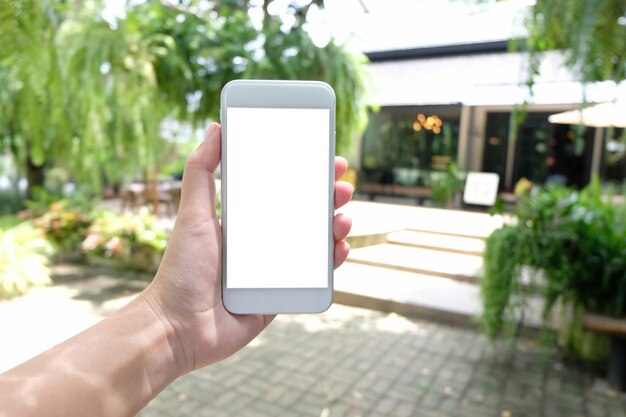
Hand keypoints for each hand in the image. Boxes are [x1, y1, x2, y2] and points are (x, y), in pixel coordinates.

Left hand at [143, 123, 352, 375]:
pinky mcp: (282, 294)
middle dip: (328, 198)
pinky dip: (331, 262)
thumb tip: (216, 127)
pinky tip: (339, 249)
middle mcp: (262, 241)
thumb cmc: (181, 270)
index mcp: (245, 219)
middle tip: (342, 187)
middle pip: (305, 213)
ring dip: (335, 226)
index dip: (308, 174)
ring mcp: (274, 268)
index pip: (283, 190)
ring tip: (342, 219)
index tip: (327, 159)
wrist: (179, 327)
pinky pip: (314, 276)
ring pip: (315, 242)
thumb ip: (201, 171)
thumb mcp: (192, 214)